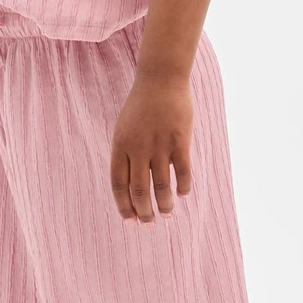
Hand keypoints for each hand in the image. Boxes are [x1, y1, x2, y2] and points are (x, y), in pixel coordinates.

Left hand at [110, 74, 193, 222]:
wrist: (161, 79)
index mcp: (120, 146)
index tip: (130, 221)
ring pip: (161, 186)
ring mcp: (159, 145)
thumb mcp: (123, 129)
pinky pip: (182, 172)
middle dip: (144, 212)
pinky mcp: (180, 141)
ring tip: (167, 213)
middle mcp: (138, 149)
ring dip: (164, 205)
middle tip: (150, 223)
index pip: (118, 185)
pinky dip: (183, 187)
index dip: (124, 206)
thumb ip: (125, 155)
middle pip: (139, 190)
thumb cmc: (141, 106)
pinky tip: (183, 193)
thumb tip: (130, 186)